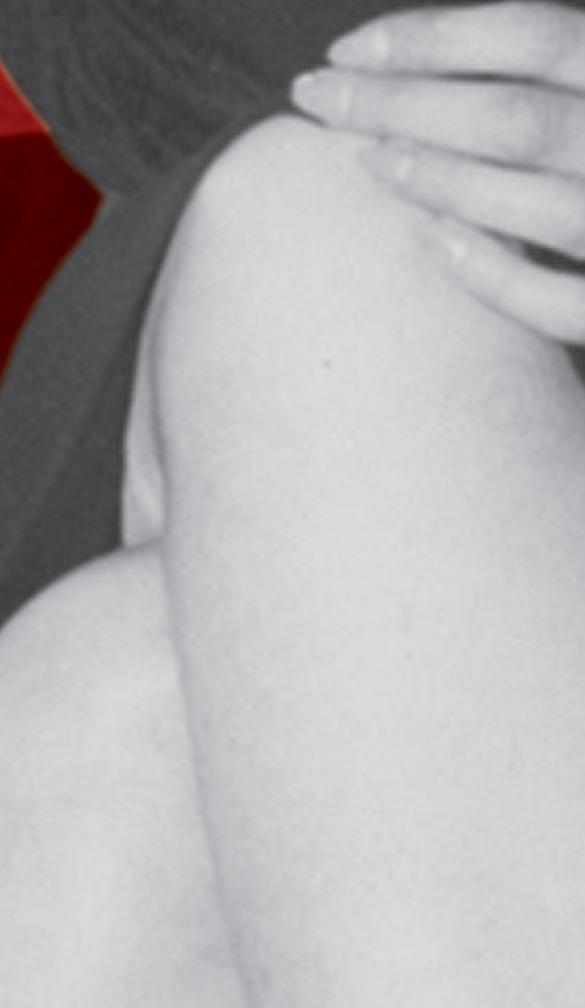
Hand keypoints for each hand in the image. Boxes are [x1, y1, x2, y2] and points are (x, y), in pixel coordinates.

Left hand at [290, 2, 584, 343]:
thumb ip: (568, 73)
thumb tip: (455, 59)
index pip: (531, 36)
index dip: (431, 40)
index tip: (345, 52)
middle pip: (510, 117)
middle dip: (401, 105)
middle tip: (315, 101)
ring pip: (530, 203)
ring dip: (439, 181)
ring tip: (368, 160)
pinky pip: (556, 303)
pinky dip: (492, 274)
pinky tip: (432, 243)